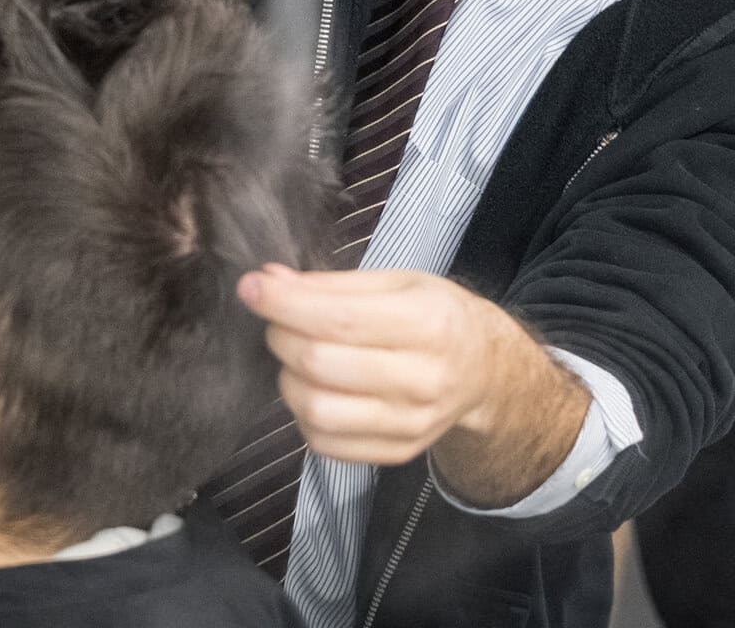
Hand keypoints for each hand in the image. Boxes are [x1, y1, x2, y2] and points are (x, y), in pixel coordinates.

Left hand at [237, 265, 526, 465]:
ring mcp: (411, 424)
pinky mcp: (396, 454)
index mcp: (428, 323)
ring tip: (297, 358)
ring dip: (288, 378)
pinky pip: (324, 442)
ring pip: (315, 410)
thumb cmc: (435, 316)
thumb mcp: (396, 283)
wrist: (483, 371)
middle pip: (320, 364)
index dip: (284, 304)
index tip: (251, 288)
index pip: (339, 319)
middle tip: (280, 322)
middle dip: (281, 336)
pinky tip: (316, 388)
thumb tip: (265, 281)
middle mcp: (423, 379)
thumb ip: (330, 285)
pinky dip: (303, 414)